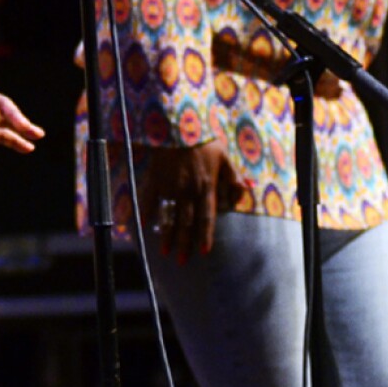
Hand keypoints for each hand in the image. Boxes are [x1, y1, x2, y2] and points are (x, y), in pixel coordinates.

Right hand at [142, 138, 240, 261]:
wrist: (179, 126)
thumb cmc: (203, 141)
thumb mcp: (224, 157)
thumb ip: (234, 177)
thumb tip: (245, 192)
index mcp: (206, 187)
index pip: (207, 217)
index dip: (205, 235)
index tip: (203, 251)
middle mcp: (188, 191)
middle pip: (187, 222)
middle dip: (184, 243)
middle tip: (182, 261)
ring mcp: (170, 186)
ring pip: (169, 215)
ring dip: (167, 235)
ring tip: (164, 252)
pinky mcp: (156, 179)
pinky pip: (149, 199)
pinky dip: (144, 213)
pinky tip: (141, 227)